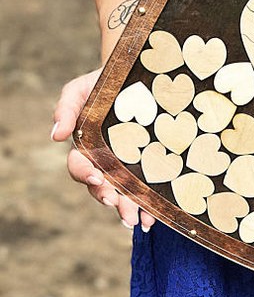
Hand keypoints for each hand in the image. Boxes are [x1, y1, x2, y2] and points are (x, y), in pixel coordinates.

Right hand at [51, 69, 155, 231]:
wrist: (134, 76)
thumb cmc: (101, 84)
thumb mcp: (79, 90)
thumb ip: (66, 109)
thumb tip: (56, 136)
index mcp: (84, 147)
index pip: (79, 166)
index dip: (85, 174)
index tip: (97, 178)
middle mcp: (102, 161)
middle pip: (101, 187)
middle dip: (107, 198)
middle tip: (116, 204)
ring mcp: (124, 166)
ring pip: (122, 194)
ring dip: (126, 209)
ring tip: (134, 220)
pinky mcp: (145, 167)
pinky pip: (143, 191)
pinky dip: (146, 208)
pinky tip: (153, 217)